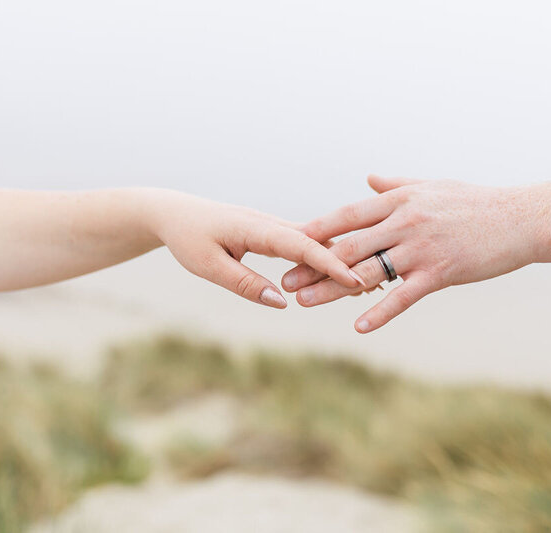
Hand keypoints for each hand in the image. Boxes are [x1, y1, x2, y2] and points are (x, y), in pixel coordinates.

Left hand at [150, 190, 362, 307]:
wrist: (174, 213)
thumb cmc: (188, 238)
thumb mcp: (209, 266)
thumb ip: (245, 284)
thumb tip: (283, 301)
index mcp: (257, 228)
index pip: (302, 246)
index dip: (329, 264)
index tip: (354, 280)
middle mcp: (271, 223)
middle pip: (318, 243)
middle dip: (347, 262)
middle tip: (376, 284)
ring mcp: (273, 226)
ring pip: (314, 244)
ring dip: (339, 261)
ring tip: (367, 282)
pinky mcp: (272, 232)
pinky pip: (304, 245)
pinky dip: (323, 259)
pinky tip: (339, 272)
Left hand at [281, 176, 550, 331]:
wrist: (520, 218)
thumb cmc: (474, 202)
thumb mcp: (431, 186)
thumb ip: (395, 184)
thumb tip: (368, 177)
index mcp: (398, 199)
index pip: (346, 215)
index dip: (315, 231)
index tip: (288, 242)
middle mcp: (404, 221)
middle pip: (347, 246)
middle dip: (312, 265)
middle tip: (285, 281)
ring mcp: (421, 247)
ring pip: (368, 272)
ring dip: (333, 290)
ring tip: (305, 303)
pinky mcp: (441, 271)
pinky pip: (404, 296)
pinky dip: (380, 313)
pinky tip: (359, 328)